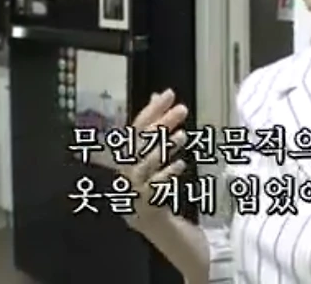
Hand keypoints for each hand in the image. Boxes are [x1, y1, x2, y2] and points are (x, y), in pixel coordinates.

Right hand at [107, 89, 189, 230]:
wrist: (142, 215)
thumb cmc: (146, 174)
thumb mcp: (148, 149)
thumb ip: (153, 124)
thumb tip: (159, 95)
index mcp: (127, 151)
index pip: (138, 125)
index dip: (153, 109)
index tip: (169, 94)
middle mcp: (127, 165)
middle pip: (143, 141)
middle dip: (162, 124)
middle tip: (182, 109)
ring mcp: (135, 183)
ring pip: (147, 163)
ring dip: (165, 148)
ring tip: (182, 135)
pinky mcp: (146, 199)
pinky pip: (155, 185)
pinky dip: (167, 174)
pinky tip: (180, 165)